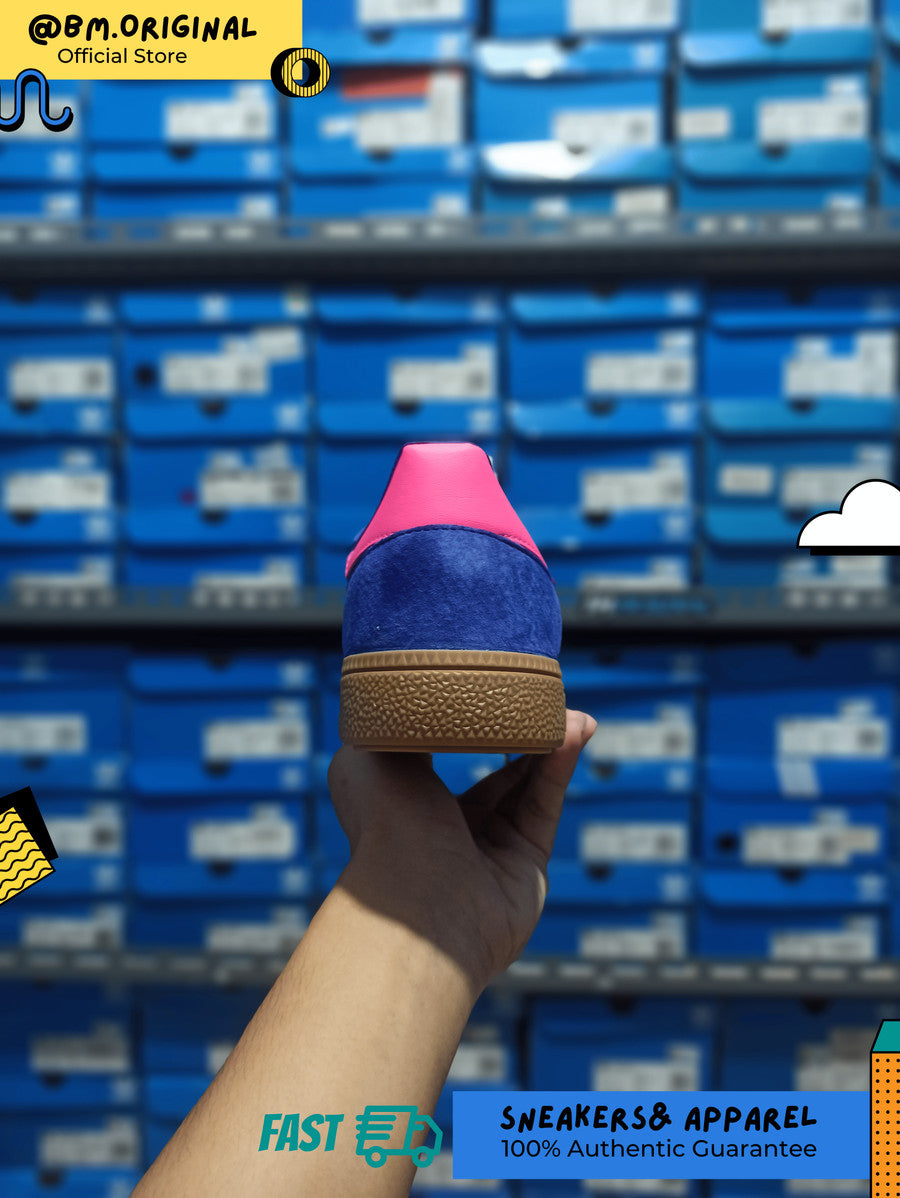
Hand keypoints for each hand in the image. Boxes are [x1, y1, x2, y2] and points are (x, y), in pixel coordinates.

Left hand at [326, 709, 596, 993]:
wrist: (416, 902)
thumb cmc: (384, 826)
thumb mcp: (376, 753)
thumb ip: (404, 717)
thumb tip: (429, 690)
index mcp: (405, 803)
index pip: (445, 753)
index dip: (472, 721)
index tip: (495, 686)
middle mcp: (446, 828)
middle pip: (494, 770)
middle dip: (521, 733)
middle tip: (543, 697)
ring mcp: (487, 850)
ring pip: (526, 786)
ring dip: (549, 743)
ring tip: (569, 711)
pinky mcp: (525, 866)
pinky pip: (544, 806)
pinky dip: (559, 767)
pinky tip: (572, 733)